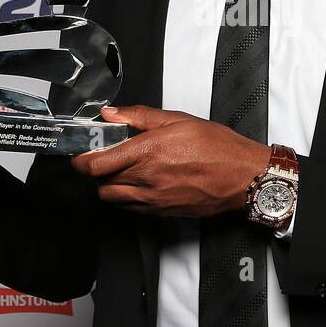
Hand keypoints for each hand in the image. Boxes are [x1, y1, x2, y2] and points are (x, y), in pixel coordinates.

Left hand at [70, 105, 270, 216]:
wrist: (243, 176)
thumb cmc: (218, 148)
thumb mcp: (178, 119)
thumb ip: (139, 116)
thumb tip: (112, 114)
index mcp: (148, 152)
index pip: (96, 164)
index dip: (82, 159)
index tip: (83, 152)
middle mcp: (147, 179)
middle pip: (100, 183)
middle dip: (97, 170)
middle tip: (106, 157)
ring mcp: (154, 199)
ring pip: (112, 198)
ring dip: (110, 185)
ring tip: (122, 170)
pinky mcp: (162, 212)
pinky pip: (130, 209)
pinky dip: (126, 198)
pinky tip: (139, 183)